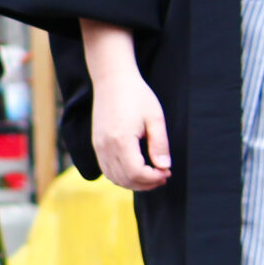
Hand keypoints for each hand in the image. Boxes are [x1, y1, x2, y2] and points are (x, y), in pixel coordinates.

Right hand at [89, 70, 172, 188]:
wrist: (112, 81)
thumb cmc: (136, 95)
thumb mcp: (155, 117)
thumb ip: (160, 144)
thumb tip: (164, 167)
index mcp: (121, 139)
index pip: (137, 173)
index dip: (154, 178)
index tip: (167, 172)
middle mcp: (106, 147)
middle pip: (125, 179)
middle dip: (146, 183)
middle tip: (163, 176)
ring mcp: (99, 147)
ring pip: (114, 178)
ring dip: (134, 183)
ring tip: (150, 175)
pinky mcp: (96, 145)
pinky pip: (106, 170)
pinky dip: (121, 176)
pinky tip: (135, 170)